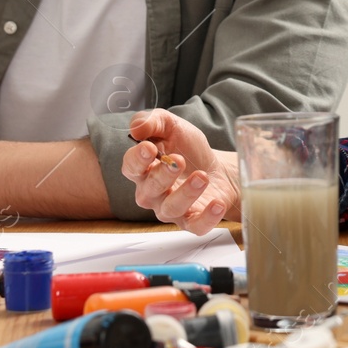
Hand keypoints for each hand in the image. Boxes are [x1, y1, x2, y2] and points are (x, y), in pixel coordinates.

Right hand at [123, 109, 238, 234]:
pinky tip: (216, 203)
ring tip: (202, 177)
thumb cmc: (189, 149)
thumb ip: (152, 122)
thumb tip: (136, 128)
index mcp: (143, 170)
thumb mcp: (172, 126)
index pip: (130, 167)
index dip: (137, 159)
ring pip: (171, 208)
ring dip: (186, 193)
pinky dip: (206, 218)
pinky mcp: (192, 221)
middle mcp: (152, 193)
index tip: (149, 148)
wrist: (217, 169)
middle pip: (150, 189)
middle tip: (179, 160)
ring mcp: (172, 209)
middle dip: (163, 174)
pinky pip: (195, 226)